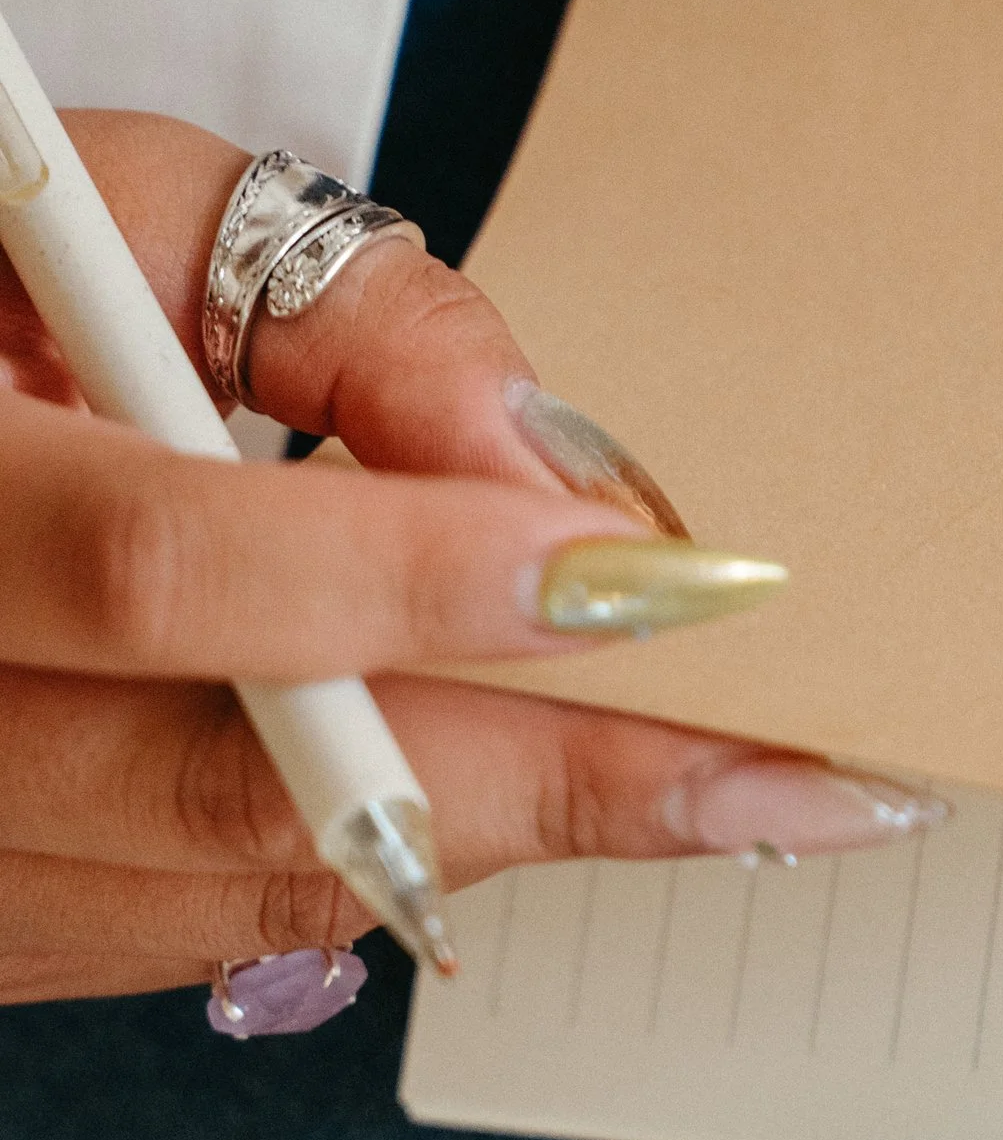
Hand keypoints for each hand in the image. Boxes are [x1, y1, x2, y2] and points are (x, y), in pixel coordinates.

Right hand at [0, 112, 936, 1008]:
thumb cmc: (1, 279)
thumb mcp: (126, 212)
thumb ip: (333, 314)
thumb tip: (537, 468)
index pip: (154, 565)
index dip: (408, 583)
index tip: (639, 582)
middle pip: (231, 791)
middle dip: (544, 780)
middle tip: (786, 773)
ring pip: (244, 891)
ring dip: (506, 834)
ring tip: (736, 797)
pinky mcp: (1, 921)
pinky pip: (216, 927)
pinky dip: (401, 855)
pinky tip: (552, 798)